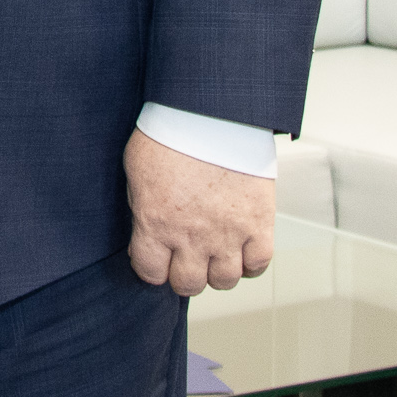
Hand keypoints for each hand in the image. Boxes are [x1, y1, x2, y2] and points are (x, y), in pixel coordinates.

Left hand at [124, 128, 274, 295]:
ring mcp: (228, 233)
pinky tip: (242, 248)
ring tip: (214, 252)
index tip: (156, 257)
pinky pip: (259, 264)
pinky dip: (250, 262)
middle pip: (188, 284)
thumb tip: (144, 228)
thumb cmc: (171, 131)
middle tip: (186, 257)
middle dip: (183, 273)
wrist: (213, 112)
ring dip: (217, 270)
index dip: (151, 266)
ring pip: (224, 281)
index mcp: (155, 223)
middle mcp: (191, 236)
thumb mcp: (136, 169)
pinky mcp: (259, 224)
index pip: (150, 273)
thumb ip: (140, 205)